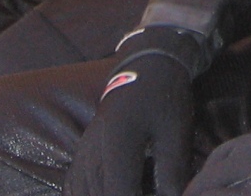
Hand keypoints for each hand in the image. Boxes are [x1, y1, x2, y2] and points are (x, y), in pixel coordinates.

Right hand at [65, 45, 194, 195]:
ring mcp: (83, 154)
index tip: (156, 195)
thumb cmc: (164, 99)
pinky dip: (85, 195)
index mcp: (117, 147)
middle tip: (145, 190)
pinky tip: (106, 192)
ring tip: (130, 190)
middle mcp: (92, 153)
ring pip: (82, 194)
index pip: (119, 194)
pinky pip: (73, 187)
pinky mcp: (81, 154)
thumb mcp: (177, 133)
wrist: (146, 67)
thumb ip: (173, 170)